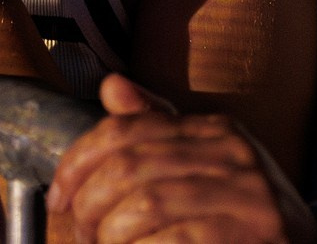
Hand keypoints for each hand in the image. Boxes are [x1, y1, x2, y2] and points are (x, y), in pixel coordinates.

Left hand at [48, 75, 316, 243]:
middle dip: (89, 205)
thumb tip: (111, 87)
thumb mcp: (209, 169)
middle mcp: (236, 155)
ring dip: (111, 236)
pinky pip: (174, 240)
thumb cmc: (247, 222)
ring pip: (145, 207)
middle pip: (128, 168)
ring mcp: (251, 197)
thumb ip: (159, 132)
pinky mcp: (257, 236)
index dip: (79, 162)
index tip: (59, 196)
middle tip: (81, 233)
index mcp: (218, 132)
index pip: (127, 130)